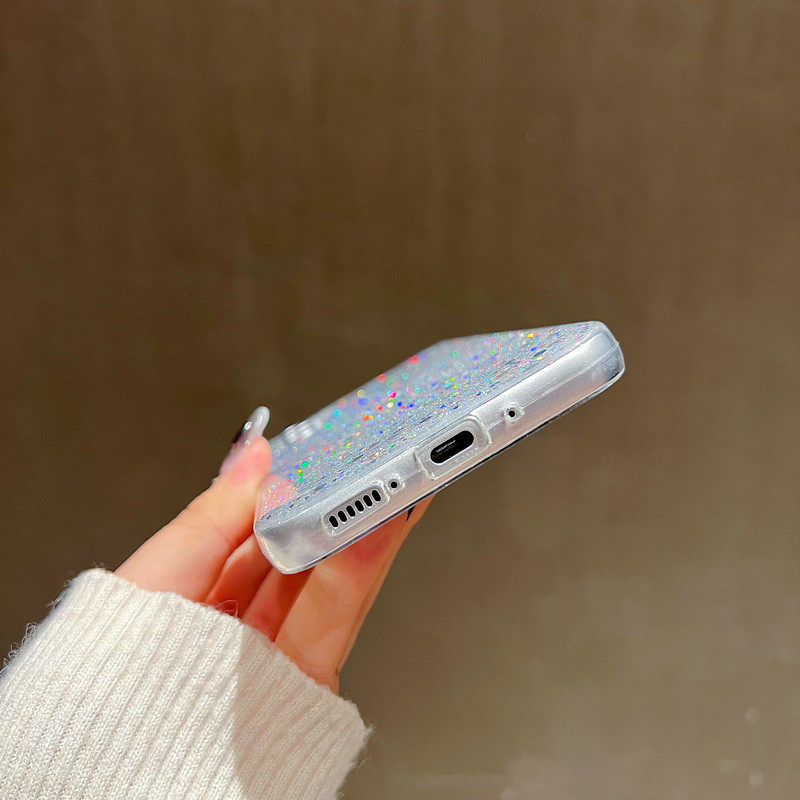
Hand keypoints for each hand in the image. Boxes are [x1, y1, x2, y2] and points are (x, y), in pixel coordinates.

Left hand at [116, 408, 430, 692]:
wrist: (119, 767)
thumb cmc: (115, 680)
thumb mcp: (157, 576)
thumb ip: (214, 515)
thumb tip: (253, 452)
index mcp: (199, 592)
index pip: (253, 525)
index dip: (288, 486)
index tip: (319, 451)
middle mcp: (240, 622)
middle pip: (300, 550)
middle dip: (336, 502)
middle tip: (369, 457)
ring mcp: (276, 654)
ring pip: (328, 580)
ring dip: (362, 525)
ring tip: (385, 478)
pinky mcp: (304, 687)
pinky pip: (335, 618)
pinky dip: (360, 567)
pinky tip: (375, 527)